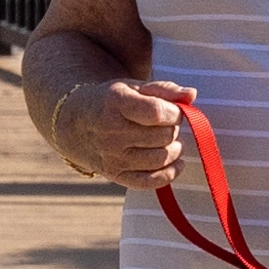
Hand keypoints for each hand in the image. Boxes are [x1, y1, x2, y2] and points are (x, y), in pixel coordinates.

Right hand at [43, 71, 195, 196]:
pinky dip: (169, 174)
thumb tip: (191, 95)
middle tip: (169, 125)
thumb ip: (164, 89)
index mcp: (115, 103)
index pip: (156, 112)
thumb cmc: (113, 101)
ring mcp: (111, 157)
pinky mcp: (115, 175)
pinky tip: (176, 163)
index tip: (174, 111)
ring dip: (174, 149)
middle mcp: (110, 132)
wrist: (77, 123)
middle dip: (173, 129)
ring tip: (170, 140)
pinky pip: (150, 182)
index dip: (174, 112)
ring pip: (160, 158)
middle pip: (161, 136)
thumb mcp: (133, 87)